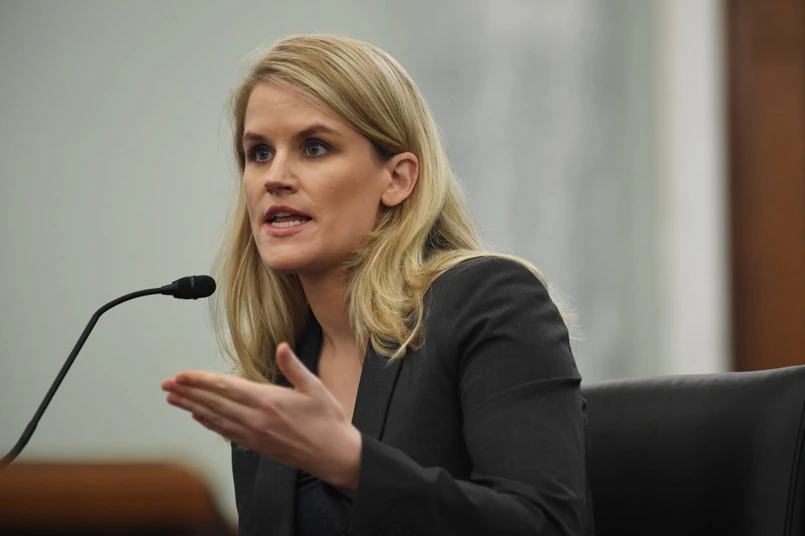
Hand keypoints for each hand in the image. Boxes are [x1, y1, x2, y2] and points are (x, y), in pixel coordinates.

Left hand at [161, 342, 361, 494]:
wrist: (333, 454)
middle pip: (215, 402)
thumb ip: (294, 367)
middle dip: (188, 392)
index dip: (201, 380)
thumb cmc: (327, 420)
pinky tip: (198, 416)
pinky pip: (226, 432)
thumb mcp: (315, 387)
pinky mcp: (256, 445)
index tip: (182, 374)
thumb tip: (282, 347)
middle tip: (167, 384)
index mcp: (269, 401)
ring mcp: (254, 434)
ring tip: (173, 399)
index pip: (226, 387)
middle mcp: (256, 418)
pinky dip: (209, 423)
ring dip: (192, 407)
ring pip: (216, 418)